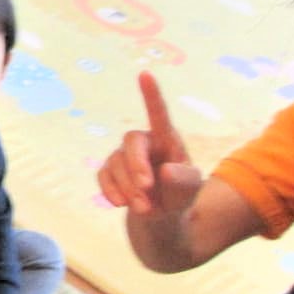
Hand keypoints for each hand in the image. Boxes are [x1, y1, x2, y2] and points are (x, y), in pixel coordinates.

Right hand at [98, 72, 202, 217]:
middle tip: (146, 188)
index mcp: (167, 140)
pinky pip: (102, 176)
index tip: (145, 74)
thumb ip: (184, 180)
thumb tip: (164, 170)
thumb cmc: (181, 197)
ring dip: (128, 188)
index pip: (159, 114)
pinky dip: (111, 191)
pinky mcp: (109, 172)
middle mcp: (143, 143)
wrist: (163, 220)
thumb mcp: (191, 191)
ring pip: (115, 162)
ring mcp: (123, 157)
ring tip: (146, 209)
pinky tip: (121, 204)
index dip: (151, 95)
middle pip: (131, 140)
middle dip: (137, 164)